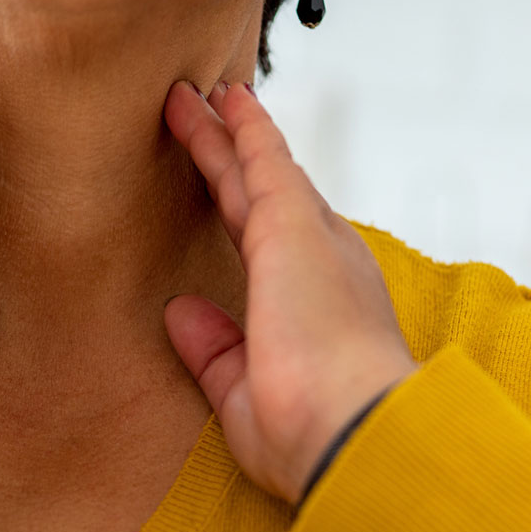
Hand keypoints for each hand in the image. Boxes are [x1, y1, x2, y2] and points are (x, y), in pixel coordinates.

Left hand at [162, 80, 417, 506]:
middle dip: (230, 159)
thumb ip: (214, 350)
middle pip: (262, 198)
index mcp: (315, 308)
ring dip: (223, 134)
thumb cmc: (309, 435)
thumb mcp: (242, 393)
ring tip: (190, 96)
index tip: (221, 186)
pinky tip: (220, 99)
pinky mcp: (293, 226)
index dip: (242, 212)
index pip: (267, 250)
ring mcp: (311, 240)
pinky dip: (241, 127)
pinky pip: (262, 161)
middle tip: (202, 119)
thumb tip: (180, 312)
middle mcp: (322, 265)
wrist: (350, 434)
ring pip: (256, 172)